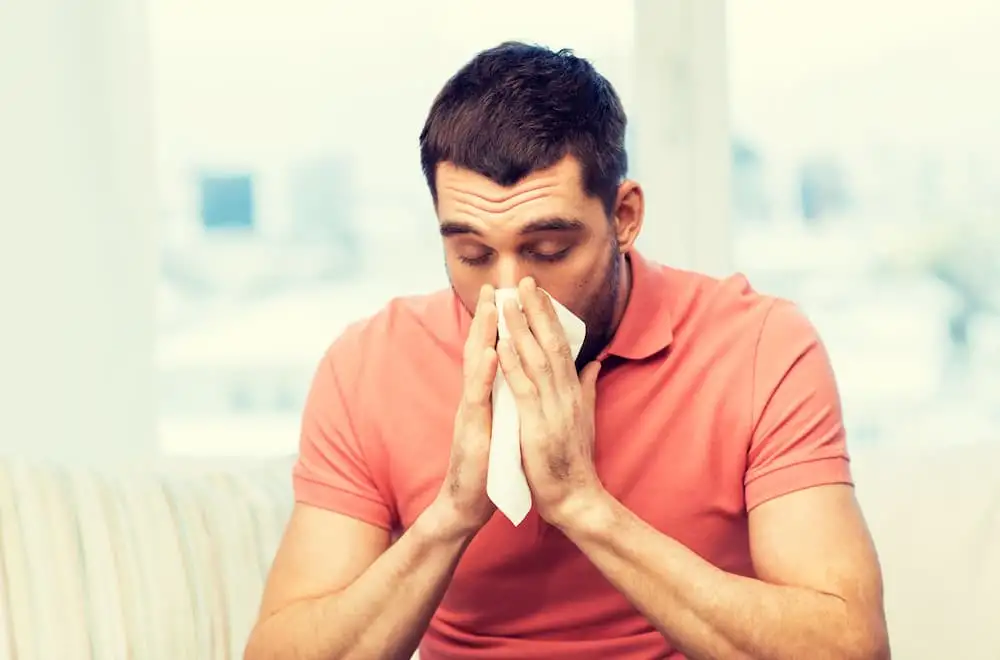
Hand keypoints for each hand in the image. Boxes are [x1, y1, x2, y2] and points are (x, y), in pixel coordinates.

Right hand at [434, 284, 498, 535]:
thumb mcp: (503, 426)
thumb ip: (509, 401)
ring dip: (483, 335)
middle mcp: (474, 398)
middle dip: (486, 317)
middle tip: (493, 286)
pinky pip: (477, 398)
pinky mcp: (472, 430)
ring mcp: (470, 412)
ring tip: (492, 307)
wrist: (467, 503)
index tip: (507, 295)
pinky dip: (484, 375)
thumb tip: (520, 382)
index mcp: (485, 396)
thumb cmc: (487, 464)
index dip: (498, 325)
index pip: (491, 353)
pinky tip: (492, 355)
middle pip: (479, 349)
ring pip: (475, 366)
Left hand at [496, 277, 604, 527]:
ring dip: (522, 328)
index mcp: (573, 390)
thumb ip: (588, 388)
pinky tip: (502, 344)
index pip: (561, 344)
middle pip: (552, 342)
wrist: (577, 498)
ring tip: (509, 300)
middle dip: (537, 310)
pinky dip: (513, 365)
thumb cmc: (574, 461)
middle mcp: (566, 393)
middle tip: (524, 280)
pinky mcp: (538, 425)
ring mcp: (553, 407)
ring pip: (537, 359)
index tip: (537, 291)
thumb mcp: (584, 418)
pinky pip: (524, 389)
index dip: (548, 316)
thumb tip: (594, 364)